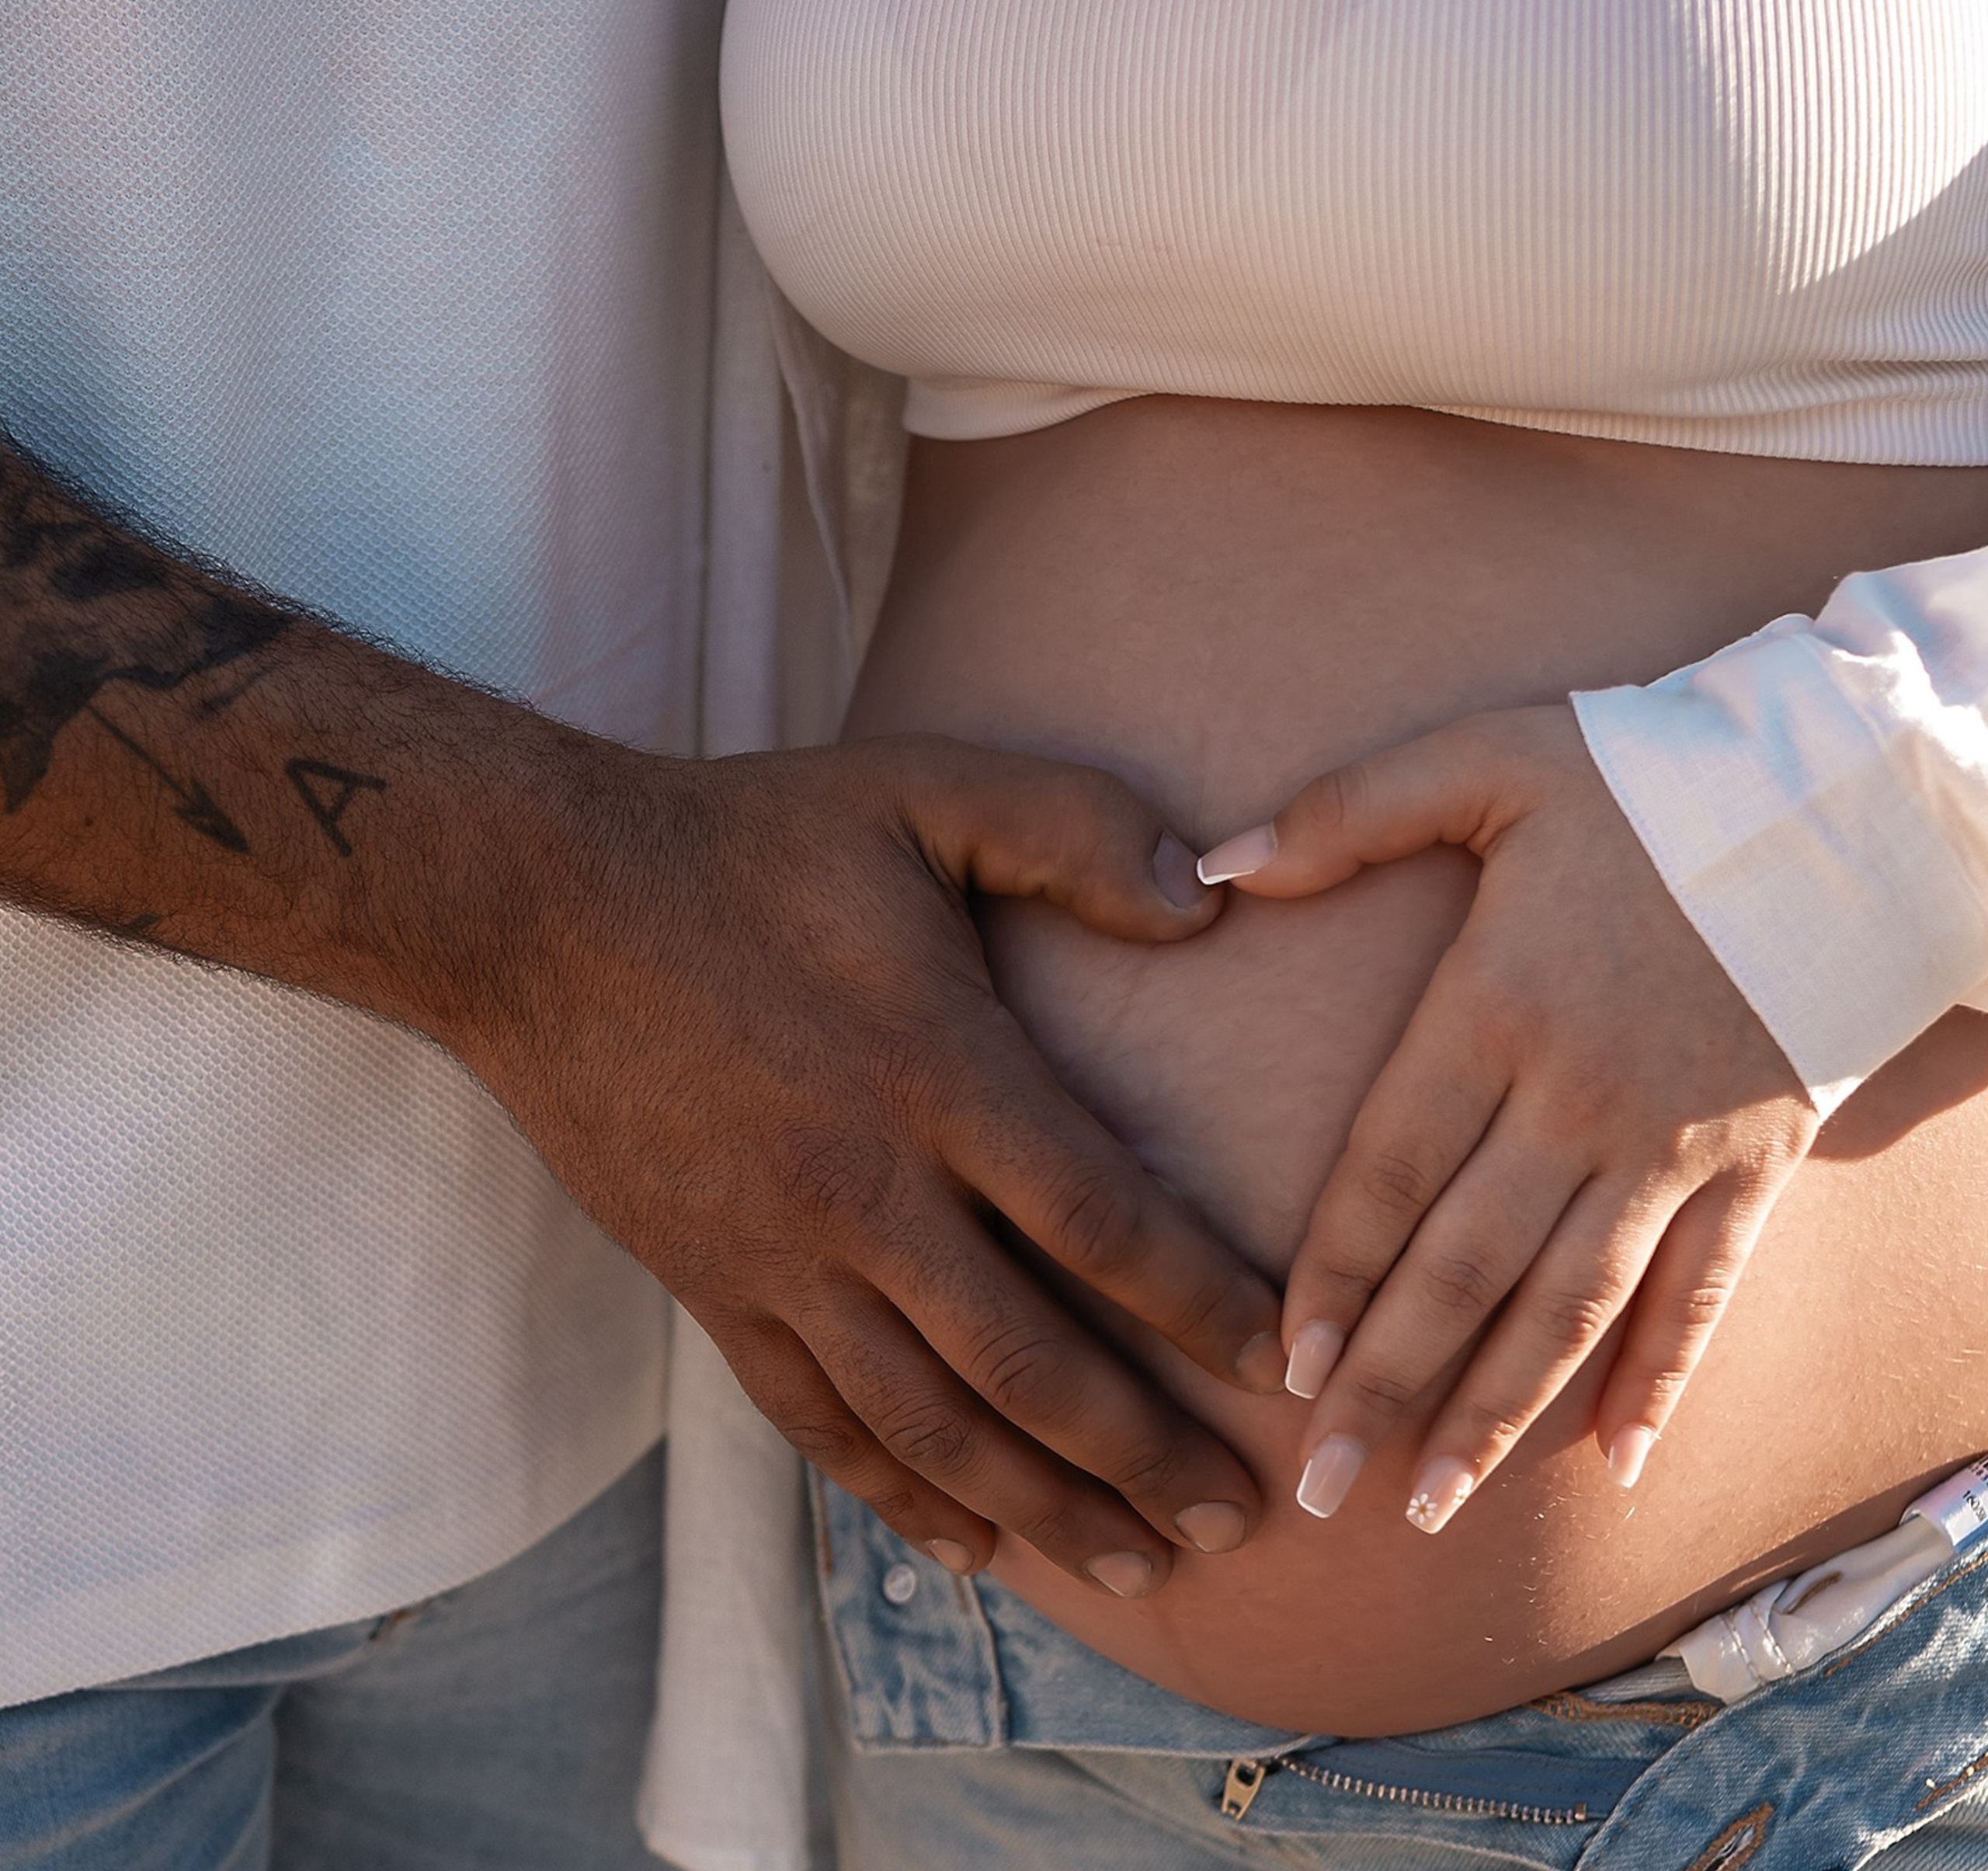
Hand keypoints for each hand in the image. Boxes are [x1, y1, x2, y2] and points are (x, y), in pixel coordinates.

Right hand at [461, 734, 1287, 1594]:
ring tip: (1137, 1566)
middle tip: (1240, 1518)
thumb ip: (1072, 827)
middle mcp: (865, 1189)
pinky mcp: (713, 1288)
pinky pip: (818, 1422)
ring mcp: (780, 1254)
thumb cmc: (744, 844)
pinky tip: (968, 1545)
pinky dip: (900, 1495)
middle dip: (1145, 1452)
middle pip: (1031, 1363)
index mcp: (936, 1069)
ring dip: (1044, 1504)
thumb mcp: (921, 789)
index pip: (1101, 1219)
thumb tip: (1205, 900)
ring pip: (932, 1422)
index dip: (1201, 1300)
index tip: (1276, 1358)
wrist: (538, 909)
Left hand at [1199, 705, 1817, 1532]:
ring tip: (1431, 1508)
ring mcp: (1673, 1143)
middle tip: (1324, 1487)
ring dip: (1496, 1414)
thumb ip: (1346, 812)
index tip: (1284, 1365)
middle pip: (1464, 1268)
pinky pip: (1703, 1296)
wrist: (1856, 794)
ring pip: (1570, 1308)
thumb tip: (1213, 866)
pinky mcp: (1756, 1162)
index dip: (1332, 1275)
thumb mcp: (1488, 759)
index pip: (1388, 1171)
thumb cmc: (1655, 773)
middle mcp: (1576, 1098)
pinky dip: (1660, 1382)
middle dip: (1389, 1383)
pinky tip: (1615, 1465)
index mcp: (1495, 1006)